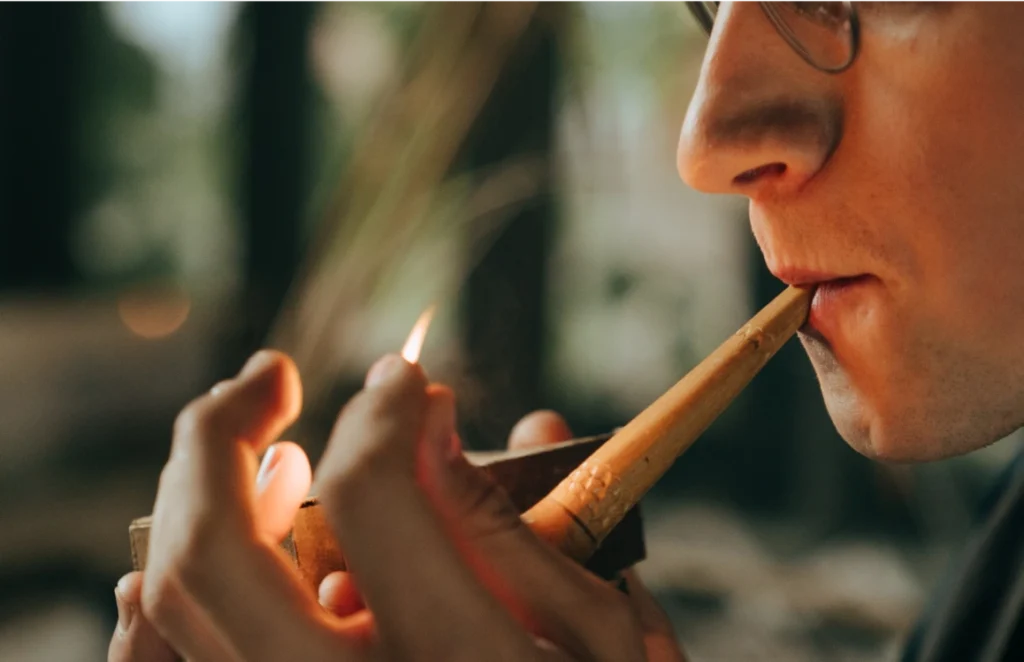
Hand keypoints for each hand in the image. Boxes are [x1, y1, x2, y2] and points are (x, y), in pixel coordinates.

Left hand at [109, 350, 685, 660]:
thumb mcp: (603, 640)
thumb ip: (524, 529)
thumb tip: (457, 414)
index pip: (374, 496)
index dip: (384, 411)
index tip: (407, 382)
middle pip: (216, 553)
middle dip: (218, 435)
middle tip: (266, 377)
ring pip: (169, 613)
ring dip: (189, 504)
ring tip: (251, 453)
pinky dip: (156, 607)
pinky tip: (183, 553)